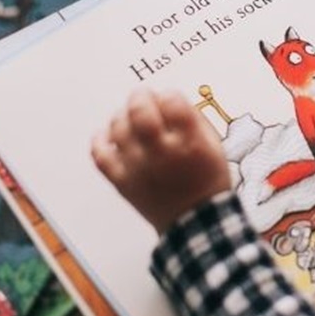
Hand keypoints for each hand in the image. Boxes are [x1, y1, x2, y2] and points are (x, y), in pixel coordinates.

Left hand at [91, 88, 230, 233]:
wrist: (195, 221)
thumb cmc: (207, 180)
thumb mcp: (214, 146)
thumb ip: (193, 119)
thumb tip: (169, 99)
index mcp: (190, 142)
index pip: (172, 101)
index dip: (168, 95)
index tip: (170, 99)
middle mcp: (162, 152)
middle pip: (139, 110)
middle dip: (140, 96)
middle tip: (143, 97)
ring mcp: (139, 167)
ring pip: (118, 128)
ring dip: (122, 114)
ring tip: (129, 116)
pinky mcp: (122, 181)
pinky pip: (100, 155)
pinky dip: (100, 139)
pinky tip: (108, 135)